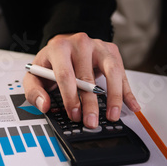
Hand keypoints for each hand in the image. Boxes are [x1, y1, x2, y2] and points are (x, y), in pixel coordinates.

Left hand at [23, 33, 139, 127]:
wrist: (64, 46)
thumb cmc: (50, 63)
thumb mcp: (34, 75)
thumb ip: (34, 91)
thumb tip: (44, 105)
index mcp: (58, 48)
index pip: (66, 74)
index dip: (70, 97)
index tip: (74, 114)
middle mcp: (80, 44)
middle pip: (87, 76)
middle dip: (90, 103)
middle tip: (91, 121)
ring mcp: (98, 46)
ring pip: (111, 71)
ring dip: (114, 96)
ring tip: (112, 116)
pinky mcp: (111, 51)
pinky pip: (122, 73)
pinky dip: (127, 91)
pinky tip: (132, 106)